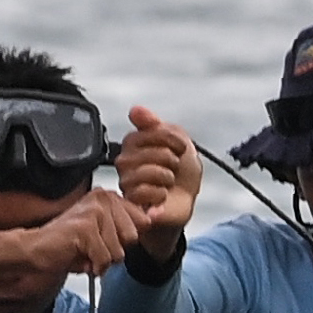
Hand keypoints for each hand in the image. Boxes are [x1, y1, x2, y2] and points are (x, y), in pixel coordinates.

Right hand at [19, 189, 141, 277]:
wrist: (36, 250)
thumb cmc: (68, 244)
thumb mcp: (106, 233)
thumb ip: (130, 225)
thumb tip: (156, 216)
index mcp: (109, 196)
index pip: (142, 221)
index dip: (125, 239)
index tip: (106, 238)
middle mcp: (103, 198)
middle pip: (132, 238)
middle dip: (114, 251)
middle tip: (93, 246)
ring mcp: (94, 212)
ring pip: (119, 251)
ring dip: (102, 260)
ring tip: (85, 251)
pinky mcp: (85, 228)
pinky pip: (104, 259)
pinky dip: (93, 266)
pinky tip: (79, 256)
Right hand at [115, 106, 200, 245]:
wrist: (186, 201)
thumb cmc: (181, 171)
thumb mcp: (176, 139)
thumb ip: (155, 124)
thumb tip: (135, 110)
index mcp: (134, 142)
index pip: (152, 131)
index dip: (172, 140)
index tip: (179, 149)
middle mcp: (125, 161)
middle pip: (151, 152)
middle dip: (171, 161)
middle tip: (172, 169)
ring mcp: (126, 181)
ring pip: (146, 172)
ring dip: (166, 178)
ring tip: (167, 183)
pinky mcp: (130, 203)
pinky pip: (141, 192)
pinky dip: (159, 194)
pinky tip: (162, 195)